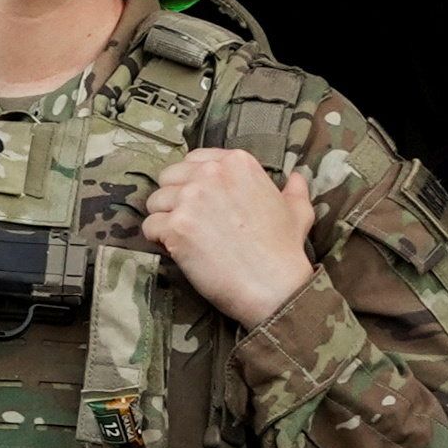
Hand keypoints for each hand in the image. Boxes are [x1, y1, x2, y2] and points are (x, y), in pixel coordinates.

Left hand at [141, 145, 318, 327]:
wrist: (275, 287)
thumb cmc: (285, 251)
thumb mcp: (297, 211)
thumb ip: (293, 190)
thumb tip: (297, 177)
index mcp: (237, 162)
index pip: (193, 160)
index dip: (191, 183)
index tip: (201, 203)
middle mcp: (211, 173)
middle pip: (168, 178)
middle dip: (173, 199)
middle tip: (190, 224)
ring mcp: (191, 199)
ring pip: (155, 202)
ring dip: (164, 221)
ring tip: (184, 240)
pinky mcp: (176, 226)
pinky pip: (149, 227)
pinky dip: (158, 241)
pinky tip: (176, 251)